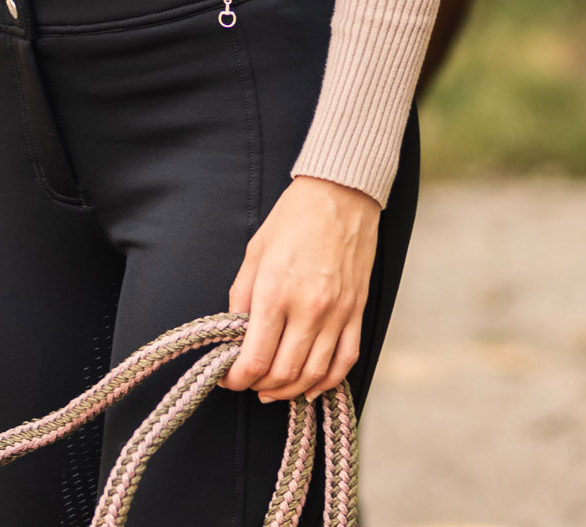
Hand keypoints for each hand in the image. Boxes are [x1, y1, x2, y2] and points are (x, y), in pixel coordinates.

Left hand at [223, 175, 379, 402]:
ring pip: (314, 375)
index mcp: (275, 292)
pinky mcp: (357, 313)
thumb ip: (242, 296)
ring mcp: (337, 314)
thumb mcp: (255, 251)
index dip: (237, 379)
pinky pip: (345, 362)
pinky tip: (311, 387)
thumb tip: (237, 333)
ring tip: (274, 390)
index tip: (228, 379)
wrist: (340, 194)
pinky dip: (327, 382)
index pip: (255, 359)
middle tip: (248, 383)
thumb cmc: (293, 217)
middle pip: (284, 373)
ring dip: (290, 391)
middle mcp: (308, 309)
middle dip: (260, 386)